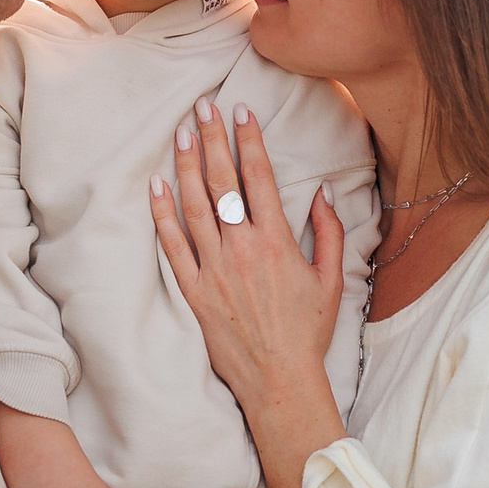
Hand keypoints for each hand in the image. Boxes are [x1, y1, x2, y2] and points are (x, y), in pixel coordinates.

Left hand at [149, 100, 351, 487]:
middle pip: (222, 183)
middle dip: (212, 140)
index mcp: (277, 242)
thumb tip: (322, 191)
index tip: (241, 112)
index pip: (259, 178)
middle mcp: (242, 249)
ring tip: (180, 135)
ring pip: (194, 208)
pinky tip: (156, 188)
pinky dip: (163, 216)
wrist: (279, 381)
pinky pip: (173, 247)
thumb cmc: (308, 331)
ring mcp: (214, 270)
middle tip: (203, 107)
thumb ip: (331, 232)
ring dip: (186, 167)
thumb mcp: (332, 279)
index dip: (248, 141)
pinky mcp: (194, 292)